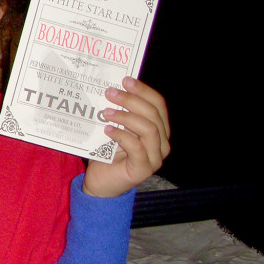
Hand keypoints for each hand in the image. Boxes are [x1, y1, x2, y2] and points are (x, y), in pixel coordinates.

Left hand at [84, 77, 170, 198]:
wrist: (101, 183)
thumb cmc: (108, 154)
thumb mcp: (115, 128)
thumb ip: (119, 113)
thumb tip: (111, 89)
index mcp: (159, 129)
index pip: (158, 104)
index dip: (143, 90)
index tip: (125, 80)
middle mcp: (162, 142)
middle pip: (153, 114)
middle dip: (131, 100)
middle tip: (110, 93)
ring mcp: (155, 157)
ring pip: (148, 129)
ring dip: (126, 117)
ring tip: (106, 112)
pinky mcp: (143, 169)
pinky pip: (137, 147)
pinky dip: (122, 136)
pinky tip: (108, 130)